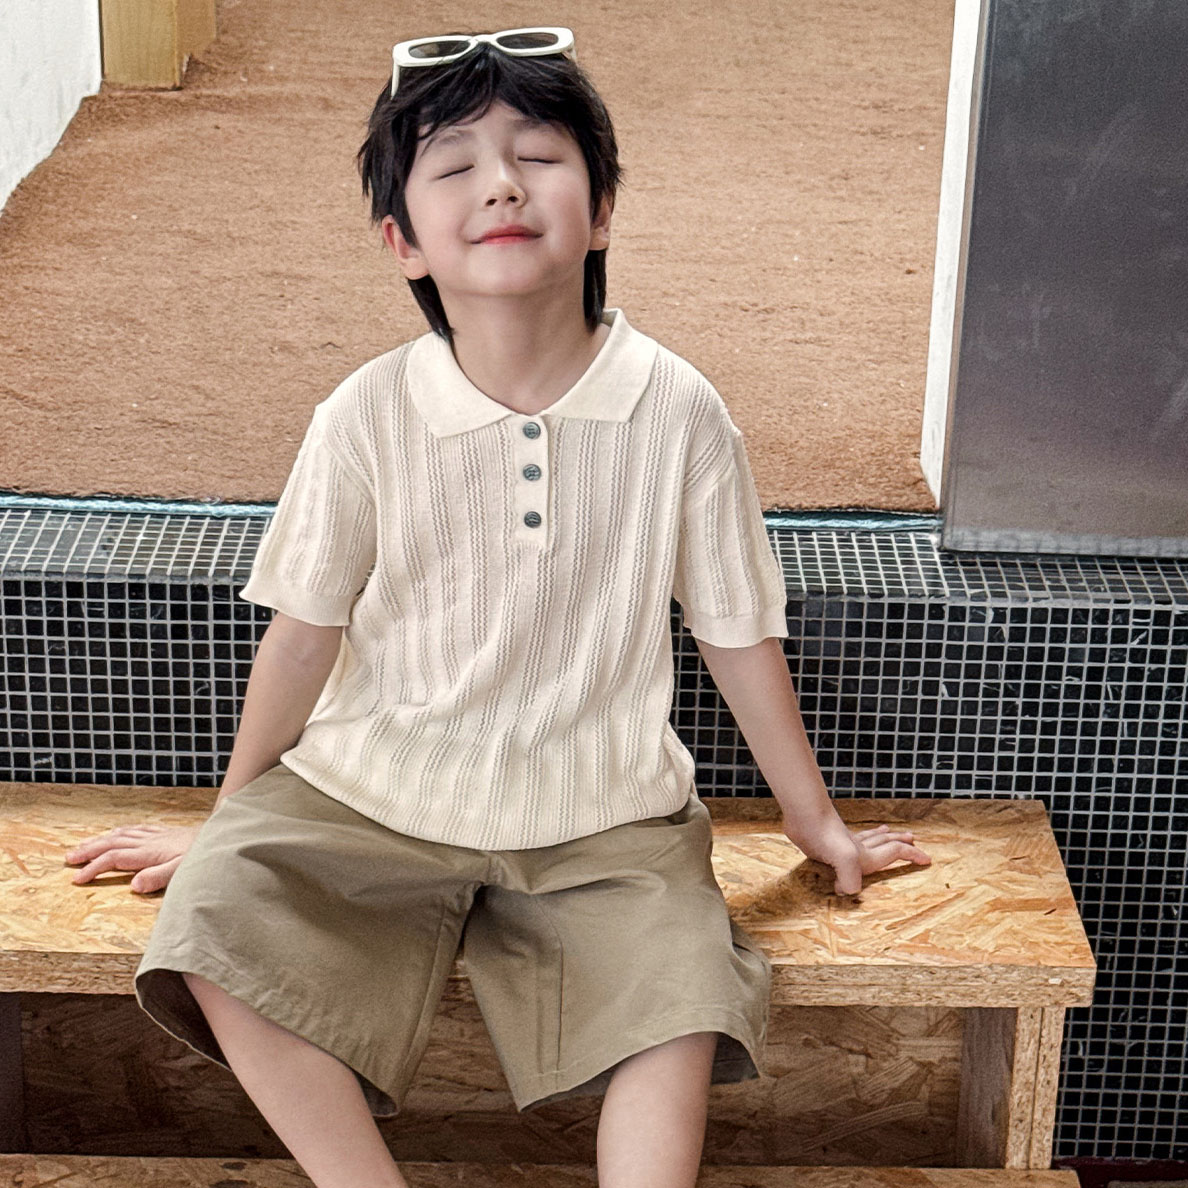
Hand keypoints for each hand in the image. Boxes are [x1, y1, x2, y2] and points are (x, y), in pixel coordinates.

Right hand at [63, 823, 200, 893]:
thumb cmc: (205, 856)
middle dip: (89, 851)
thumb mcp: (184, 871)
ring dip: (100, 839)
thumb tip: (134, 885)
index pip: (114, 859)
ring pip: (121, 834)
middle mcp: (150, 841)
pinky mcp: (165, 832)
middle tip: (68, 859)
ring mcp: (157, 835)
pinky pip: (136, 828)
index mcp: (151, 853)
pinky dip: (120, 830)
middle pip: (112, 843)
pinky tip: (116, 831)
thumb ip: (159, 877)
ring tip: (82, 845)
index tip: (77, 879)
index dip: (94, 868)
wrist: (224, 835)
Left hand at [785, 816, 931, 895]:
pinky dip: (857, 838)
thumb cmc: (823, 834)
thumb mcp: (842, 859)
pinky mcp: (827, 840)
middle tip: (913, 839)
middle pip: (885, 842)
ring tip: (888, 832)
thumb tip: (847, 892)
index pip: (896, 853)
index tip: (927, 860)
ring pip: (868, 838)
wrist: (803, 813)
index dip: (912, 856)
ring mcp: (843, 842)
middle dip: (901, 842)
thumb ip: (850, 879)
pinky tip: (850, 837)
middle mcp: (858, 848)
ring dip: (881, 837)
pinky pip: (848, 839)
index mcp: (866, 855)